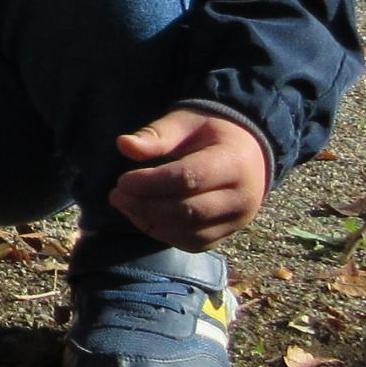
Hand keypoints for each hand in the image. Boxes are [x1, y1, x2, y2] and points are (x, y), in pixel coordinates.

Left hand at [108, 107, 269, 246]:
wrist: (249, 152)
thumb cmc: (211, 132)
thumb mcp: (186, 122)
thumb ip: (158, 134)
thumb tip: (124, 145)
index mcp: (234, 163)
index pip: (189, 179)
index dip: (152, 183)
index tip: (122, 181)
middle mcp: (242, 198)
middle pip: (189, 211)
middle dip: (146, 207)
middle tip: (116, 196)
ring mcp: (238, 220)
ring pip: (190, 233)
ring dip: (150, 223)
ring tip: (125, 205)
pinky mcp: (228, 234)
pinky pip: (194, 243)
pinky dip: (164, 234)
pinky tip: (142, 218)